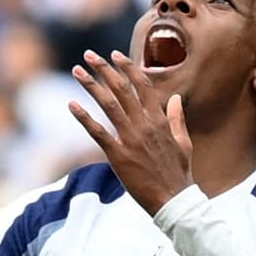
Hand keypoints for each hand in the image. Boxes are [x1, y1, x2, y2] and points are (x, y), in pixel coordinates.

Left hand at [69, 49, 193, 215]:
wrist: (173, 201)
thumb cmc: (179, 174)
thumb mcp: (184, 143)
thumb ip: (177, 119)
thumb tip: (175, 98)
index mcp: (160, 121)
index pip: (142, 86)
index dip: (128, 68)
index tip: (115, 55)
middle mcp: (145, 125)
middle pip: (122, 89)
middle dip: (104, 69)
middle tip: (89, 55)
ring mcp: (131, 140)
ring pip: (108, 105)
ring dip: (91, 85)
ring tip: (78, 71)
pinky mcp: (118, 156)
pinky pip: (98, 132)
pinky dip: (84, 117)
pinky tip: (72, 105)